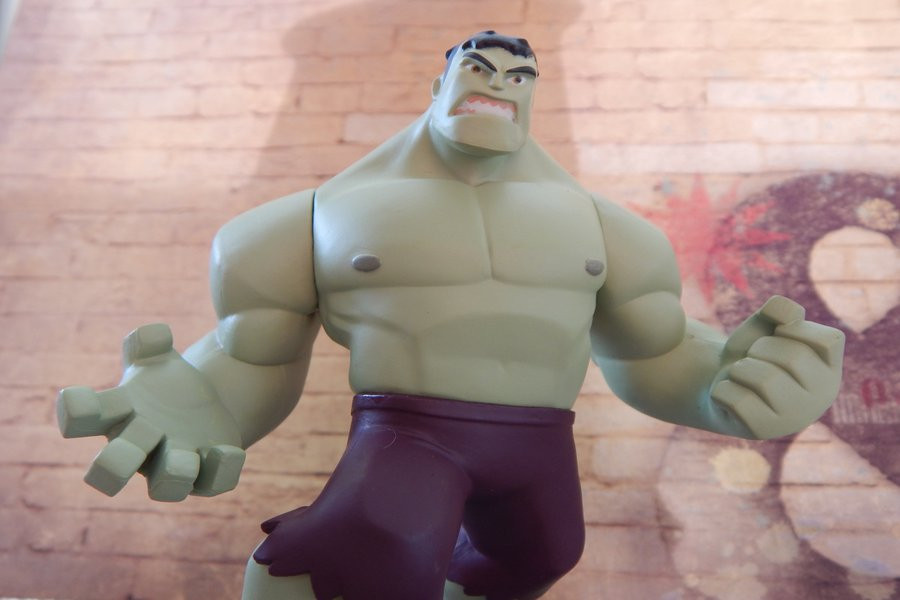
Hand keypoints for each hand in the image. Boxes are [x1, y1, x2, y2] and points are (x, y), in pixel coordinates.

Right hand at [57, 324, 244, 500]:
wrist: (202, 409)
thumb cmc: (164, 386)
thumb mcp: (159, 359)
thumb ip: (149, 344)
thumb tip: (154, 332)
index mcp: (120, 414)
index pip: (86, 417)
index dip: (76, 411)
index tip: (75, 397)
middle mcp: (141, 446)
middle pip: (113, 465)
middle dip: (114, 464)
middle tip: (128, 447)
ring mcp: (173, 463)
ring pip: (164, 487)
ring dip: (172, 475)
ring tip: (184, 458)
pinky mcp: (207, 473)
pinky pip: (211, 483)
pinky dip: (219, 470)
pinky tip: (224, 449)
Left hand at [710, 296, 844, 438]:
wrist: (721, 384)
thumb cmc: (752, 355)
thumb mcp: (764, 326)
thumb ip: (778, 311)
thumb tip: (785, 313)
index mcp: (830, 370)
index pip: (829, 340)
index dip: (795, 329)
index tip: (779, 335)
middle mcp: (821, 397)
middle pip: (793, 357)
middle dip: (760, 349)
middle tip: (752, 359)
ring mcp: (794, 418)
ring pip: (764, 379)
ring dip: (739, 369)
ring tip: (740, 375)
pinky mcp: (762, 430)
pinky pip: (737, 399)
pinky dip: (723, 389)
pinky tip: (729, 394)